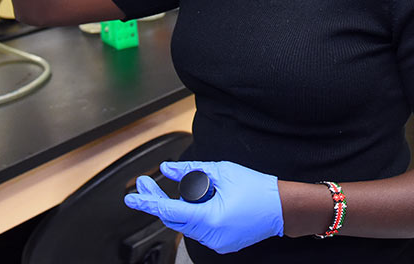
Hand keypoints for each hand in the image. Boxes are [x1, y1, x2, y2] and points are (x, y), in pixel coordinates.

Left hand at [124, 160, 283, 253]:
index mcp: (210, 218)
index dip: (148, 203)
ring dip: (181, 207)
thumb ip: (190, 171)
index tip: (132, 197)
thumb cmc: (257, 189)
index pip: (170, 211)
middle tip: (145, 185)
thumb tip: (167, 169)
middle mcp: (210, 236)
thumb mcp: (222, 171)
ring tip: (195, 188)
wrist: (281, 207)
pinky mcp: (221, 244)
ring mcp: (216, 243)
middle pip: (175, 219)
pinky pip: (199, 229)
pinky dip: (195, 215)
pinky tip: (203, 201)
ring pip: (186, 224)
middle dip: (159, 201)